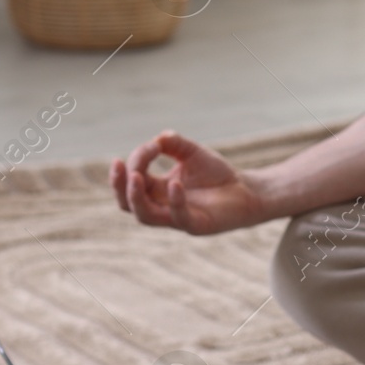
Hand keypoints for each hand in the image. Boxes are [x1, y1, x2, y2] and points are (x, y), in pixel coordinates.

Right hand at [110, 131, 265, 234]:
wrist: (246, 191)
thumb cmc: (216, 174)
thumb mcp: (192, 153)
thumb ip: (174, 143)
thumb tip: (158, 139)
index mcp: (157, 190)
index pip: (133, 179)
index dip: (137, 160)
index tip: (154, 145)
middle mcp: (162, 206)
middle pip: (127, 203)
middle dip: (118, 185)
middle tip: (119, 165)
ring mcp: (177, 218)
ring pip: (145, 216)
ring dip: (137, 197)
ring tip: (136, 177)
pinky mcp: (197, 225)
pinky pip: (179, 218)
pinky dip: (175, 201)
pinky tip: (176, 183)